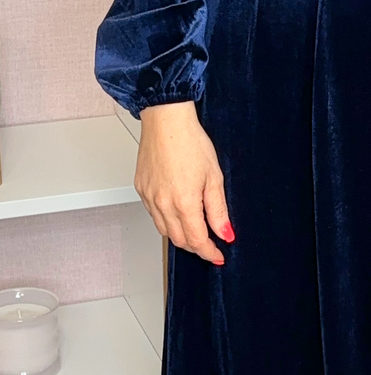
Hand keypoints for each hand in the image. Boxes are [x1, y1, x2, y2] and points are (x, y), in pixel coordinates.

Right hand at [136, 101, 234, 264]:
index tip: (217, 255)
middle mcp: (163, 203)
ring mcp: (149, 197)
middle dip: (196, 247)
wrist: (166, 119)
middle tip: (209, 244)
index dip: (209, 252)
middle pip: (179, 240)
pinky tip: (177, 214)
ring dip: (180, 236)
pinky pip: (154, 215)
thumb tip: (225, 233)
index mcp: (184, 202)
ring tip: (194, 230)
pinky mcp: (141, 189)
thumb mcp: (214, 178)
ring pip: (164, 231)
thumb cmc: (189, 141)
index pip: (197, 241)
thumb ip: (218, 211)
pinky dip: (167, 221)